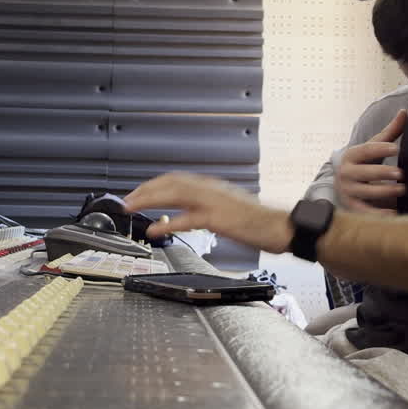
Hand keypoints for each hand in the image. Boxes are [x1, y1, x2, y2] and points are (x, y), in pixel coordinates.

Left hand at [124, 173, 292, 253]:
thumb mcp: (229, 208)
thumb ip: (208, 206)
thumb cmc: (258, 221)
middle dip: (145, 190)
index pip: (176, 179)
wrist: (281, 226)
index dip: (153, 185)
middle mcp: (210, 189)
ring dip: (149, 199)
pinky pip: (187, 218)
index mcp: (211, 186)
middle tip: (127, 201)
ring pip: (174, 193)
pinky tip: (154, 229)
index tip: (137, 194)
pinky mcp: (218, 218)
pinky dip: (167, 223)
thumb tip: (188, 210)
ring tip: (131, 208)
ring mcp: (213, 202)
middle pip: (170, 182)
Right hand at [334, 109, 407, 213]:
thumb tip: (405, 111)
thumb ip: (389, 132)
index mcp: (352, 155)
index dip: (381, 148)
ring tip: (403, 189)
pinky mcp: (352, 207)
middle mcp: (346, 173)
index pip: (366, 150)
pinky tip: (393, 214)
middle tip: (401, 173)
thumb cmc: (364, 162)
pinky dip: (378, 214)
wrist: (343, 183)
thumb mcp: (373, 147)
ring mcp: (348, 191)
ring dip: (384, 191)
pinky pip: (364, 212)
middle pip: (365, 172)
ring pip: (366, 192)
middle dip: (383, 173)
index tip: (397, 148)